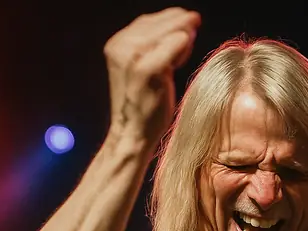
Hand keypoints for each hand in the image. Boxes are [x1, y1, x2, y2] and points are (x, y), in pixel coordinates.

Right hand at [104, 8, 200, 148]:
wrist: (133, 133)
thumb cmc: (143, 104)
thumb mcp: (142, 68)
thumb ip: (152, 46)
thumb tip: (182, 25)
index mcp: (117, 43)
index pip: (148, 20)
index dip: (169, 23)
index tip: (183, 37)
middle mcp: (121, 45)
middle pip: (161, 21)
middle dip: (181, 26)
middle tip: (191, 38)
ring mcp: (134, 56)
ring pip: (172, 29)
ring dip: (184, 37)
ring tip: (182, 57)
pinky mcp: (149, 68)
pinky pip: (177, 42)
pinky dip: (184, 49)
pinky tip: (180, 65)